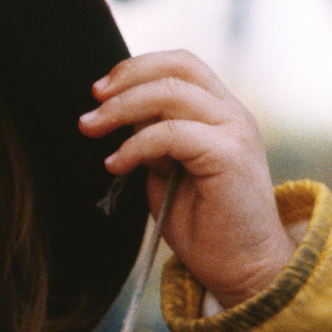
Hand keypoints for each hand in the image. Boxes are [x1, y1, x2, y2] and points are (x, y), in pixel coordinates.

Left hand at [79, 50, 295, 307]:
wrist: (241, 267)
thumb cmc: (202, 222)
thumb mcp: (167, 169)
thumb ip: (151, 138)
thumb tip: (120, 114)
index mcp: (219, 112)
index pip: (180, 64)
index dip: (136, 68)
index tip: (99, 91)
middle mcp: (231, 114)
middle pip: (176, 68)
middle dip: (124, 81)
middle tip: (90, 108)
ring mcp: (234, 131)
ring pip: (171, 94)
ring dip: (122, 109)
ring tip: (91, 130)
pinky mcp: (229, 155)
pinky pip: (172, 133)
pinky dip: (135, 145)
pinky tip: (116, 164)